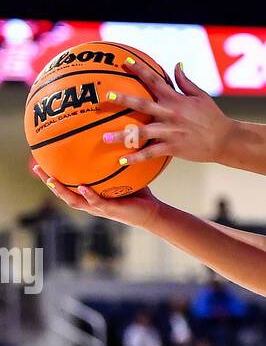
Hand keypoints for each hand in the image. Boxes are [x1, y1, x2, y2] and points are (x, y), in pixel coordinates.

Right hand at [31, 161, 161, 231]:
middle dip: (48, 181)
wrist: (151, 212)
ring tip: (51, 179)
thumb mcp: (123, 172)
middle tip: (36, 167)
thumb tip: (113, 133)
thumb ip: (114, 158)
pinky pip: (96, 202)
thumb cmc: (137, 193)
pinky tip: (82, 186)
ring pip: (74, 201)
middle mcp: (90, 202)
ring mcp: (98, 208)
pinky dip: (88, 195)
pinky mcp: (110, 210)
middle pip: (63, 193)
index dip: (52, 175)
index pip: (66, 185)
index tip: (40, 161)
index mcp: (90, 194)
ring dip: (61, 190)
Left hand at [105, 63, 233, 165]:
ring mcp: (170, 132)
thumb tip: (176, 65)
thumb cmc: (213, 117)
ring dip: (122, 136)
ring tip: (104, 138)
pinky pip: (151, 154)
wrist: (225, 140)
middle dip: (123, 99)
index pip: (154, 80)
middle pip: (142, 105)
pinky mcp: (173, 148)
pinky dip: (136, 158)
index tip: (125, 61)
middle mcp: (170, 114)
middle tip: (106, 96)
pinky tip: (121, 161)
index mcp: (175, 99)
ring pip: (142, 133)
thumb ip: (185, 81)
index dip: (139, 69)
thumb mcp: (201, 96)